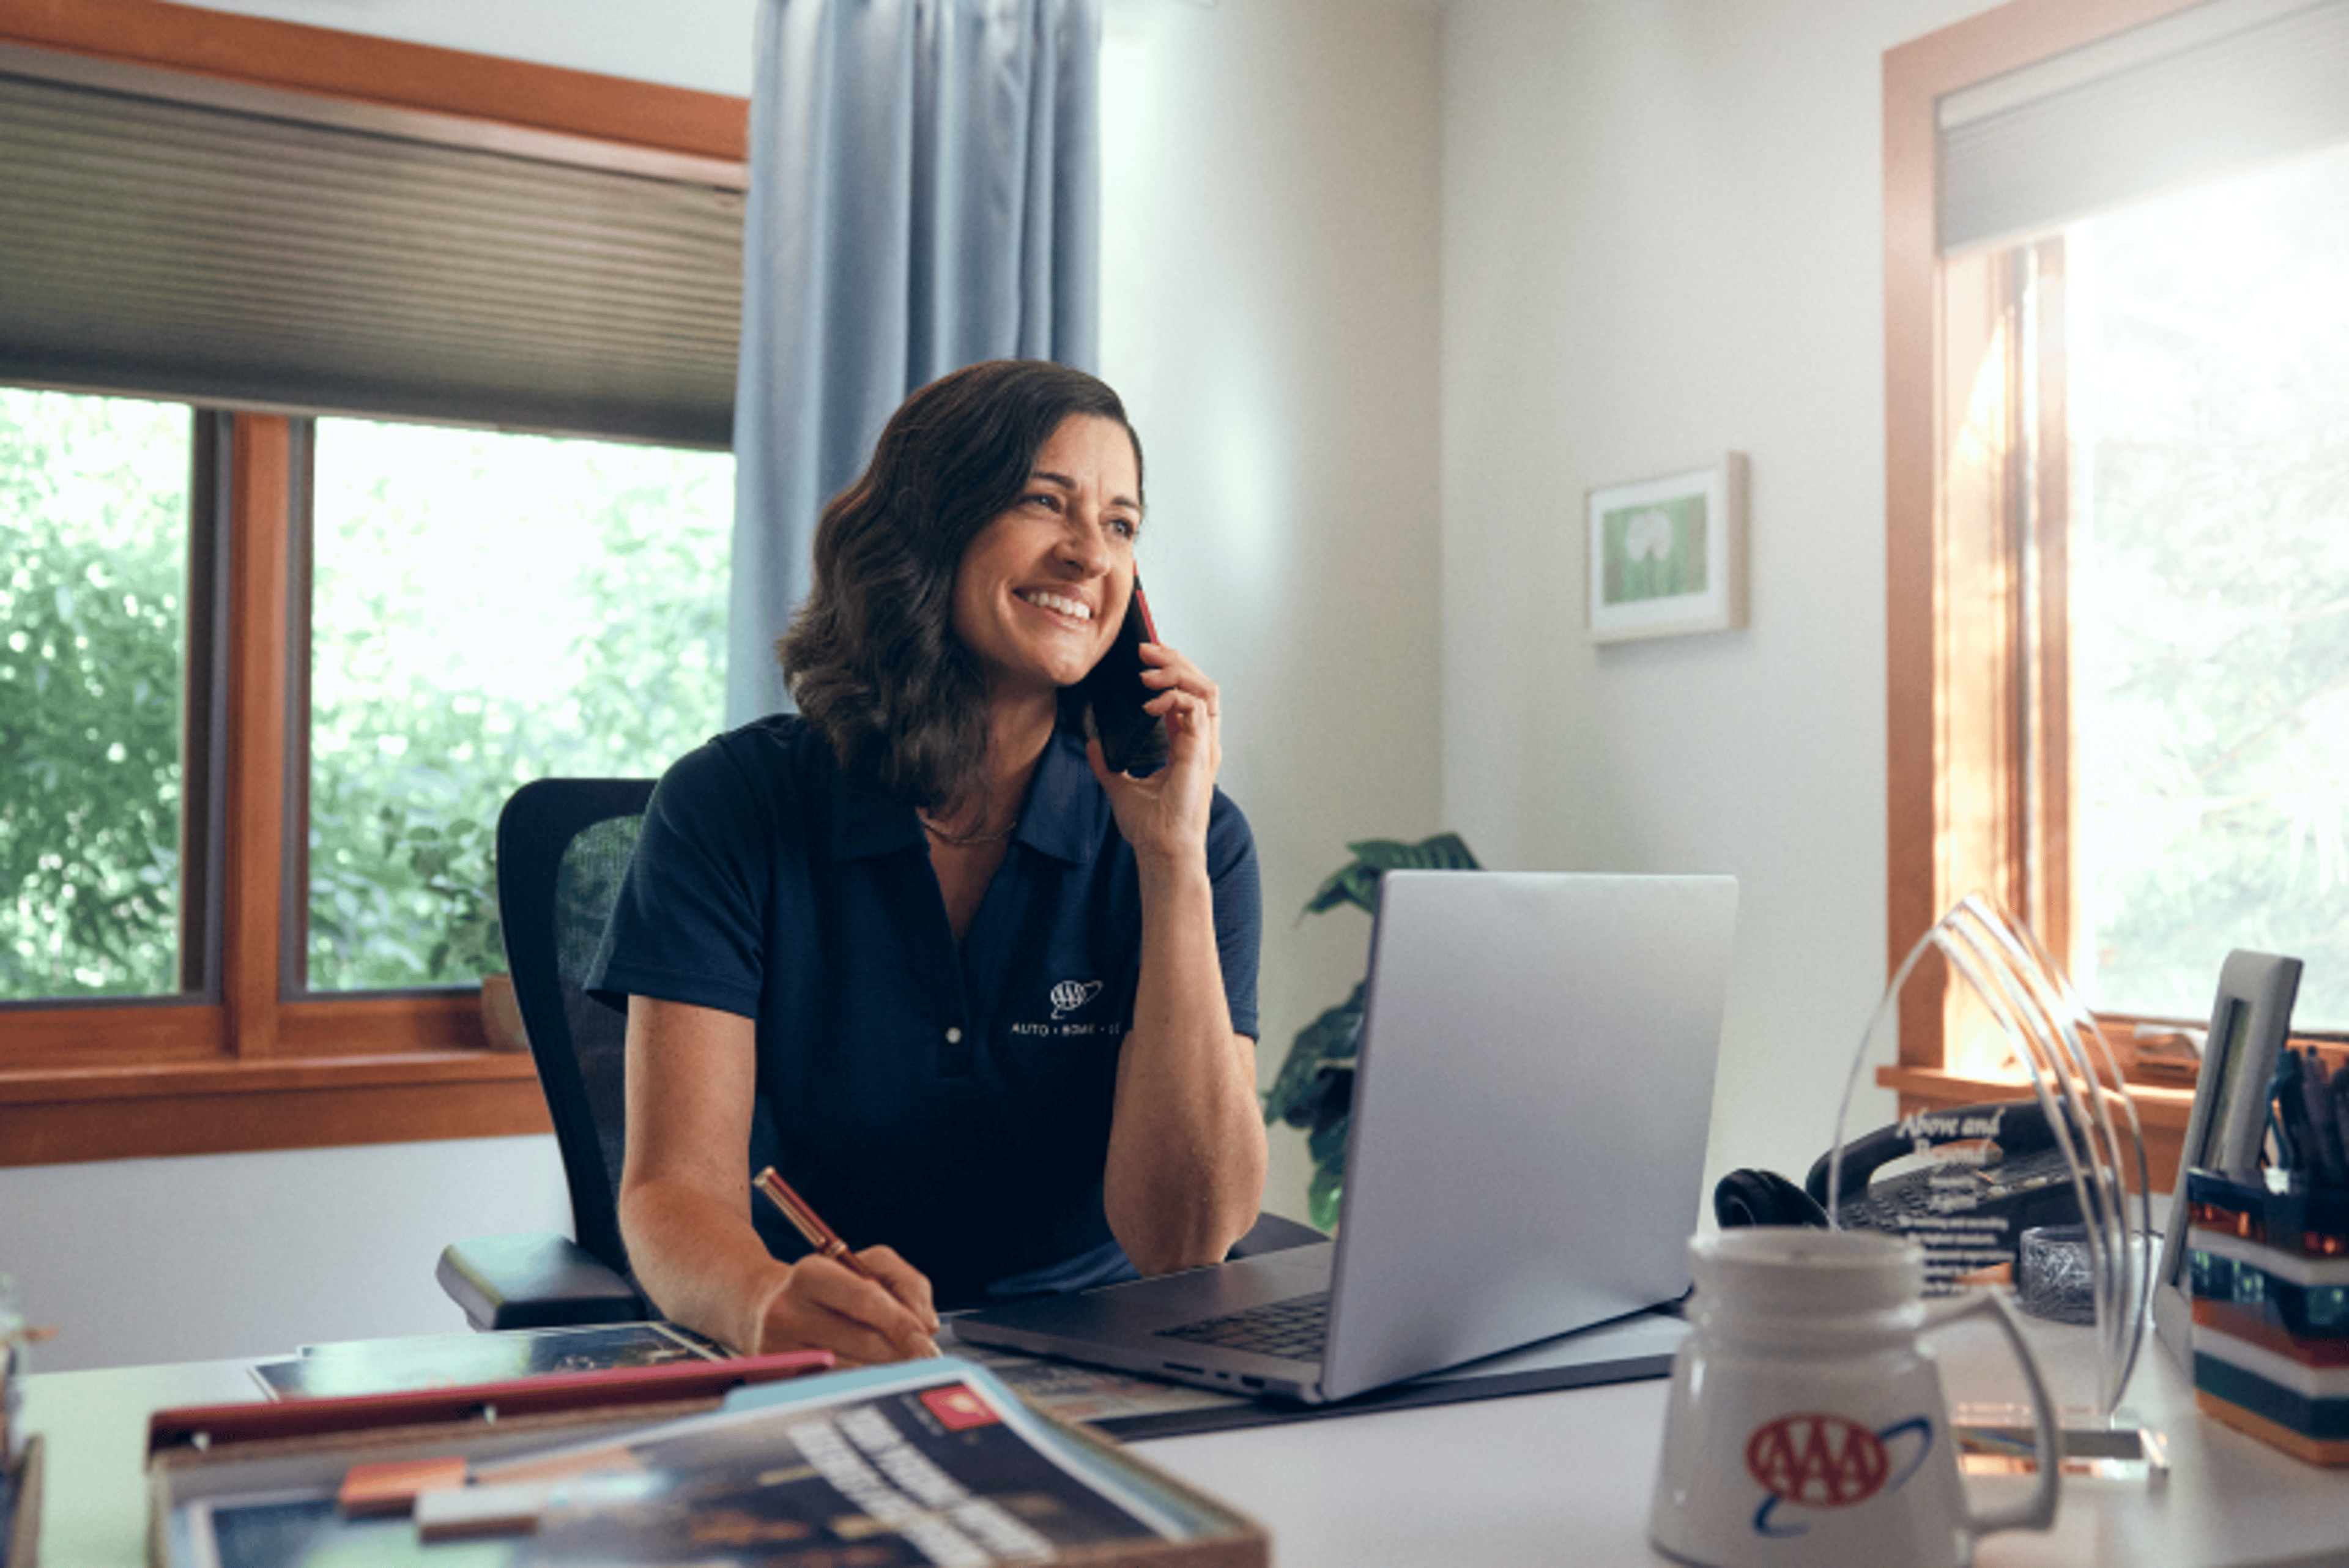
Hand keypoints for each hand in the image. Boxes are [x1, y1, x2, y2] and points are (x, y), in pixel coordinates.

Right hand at [747, 1246, 940, 1364]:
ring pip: (854, 1372)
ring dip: (885, 1370)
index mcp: (810, 1274)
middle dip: (902, 1352)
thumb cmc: (828, 1286)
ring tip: (894, 1361)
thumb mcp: (868, 1264)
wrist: (765, 1307)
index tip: (926, 1340)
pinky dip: (862, 1383)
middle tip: (924, 1357)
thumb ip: (907, 1283)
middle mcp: (787, 1312)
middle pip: (864, 1342)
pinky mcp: (780, 1382)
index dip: (901, 1322)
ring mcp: (780, 1351)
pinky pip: (837, 1389)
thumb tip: (926, 1324)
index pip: (865, 1300)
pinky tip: (866, 1372)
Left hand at [1090, 640, 1220, 863]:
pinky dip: (1173, 696)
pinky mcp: (1200, 751)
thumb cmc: (1151, 828)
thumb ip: (1109, 764)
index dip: (1171, 672)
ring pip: (1206, 688)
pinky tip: (1149, 703)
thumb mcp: (1121, 787)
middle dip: (1174, 660)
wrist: (1161, 850)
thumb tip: (1093, 744)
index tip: (1144, 663)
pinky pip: (1195, 706)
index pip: (1190, 695)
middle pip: (1202, 683)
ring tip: (1148, 670)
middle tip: (1145, 649)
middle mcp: (1202, 743)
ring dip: (1177, 670)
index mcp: (1189, 747)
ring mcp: (1205, 746)